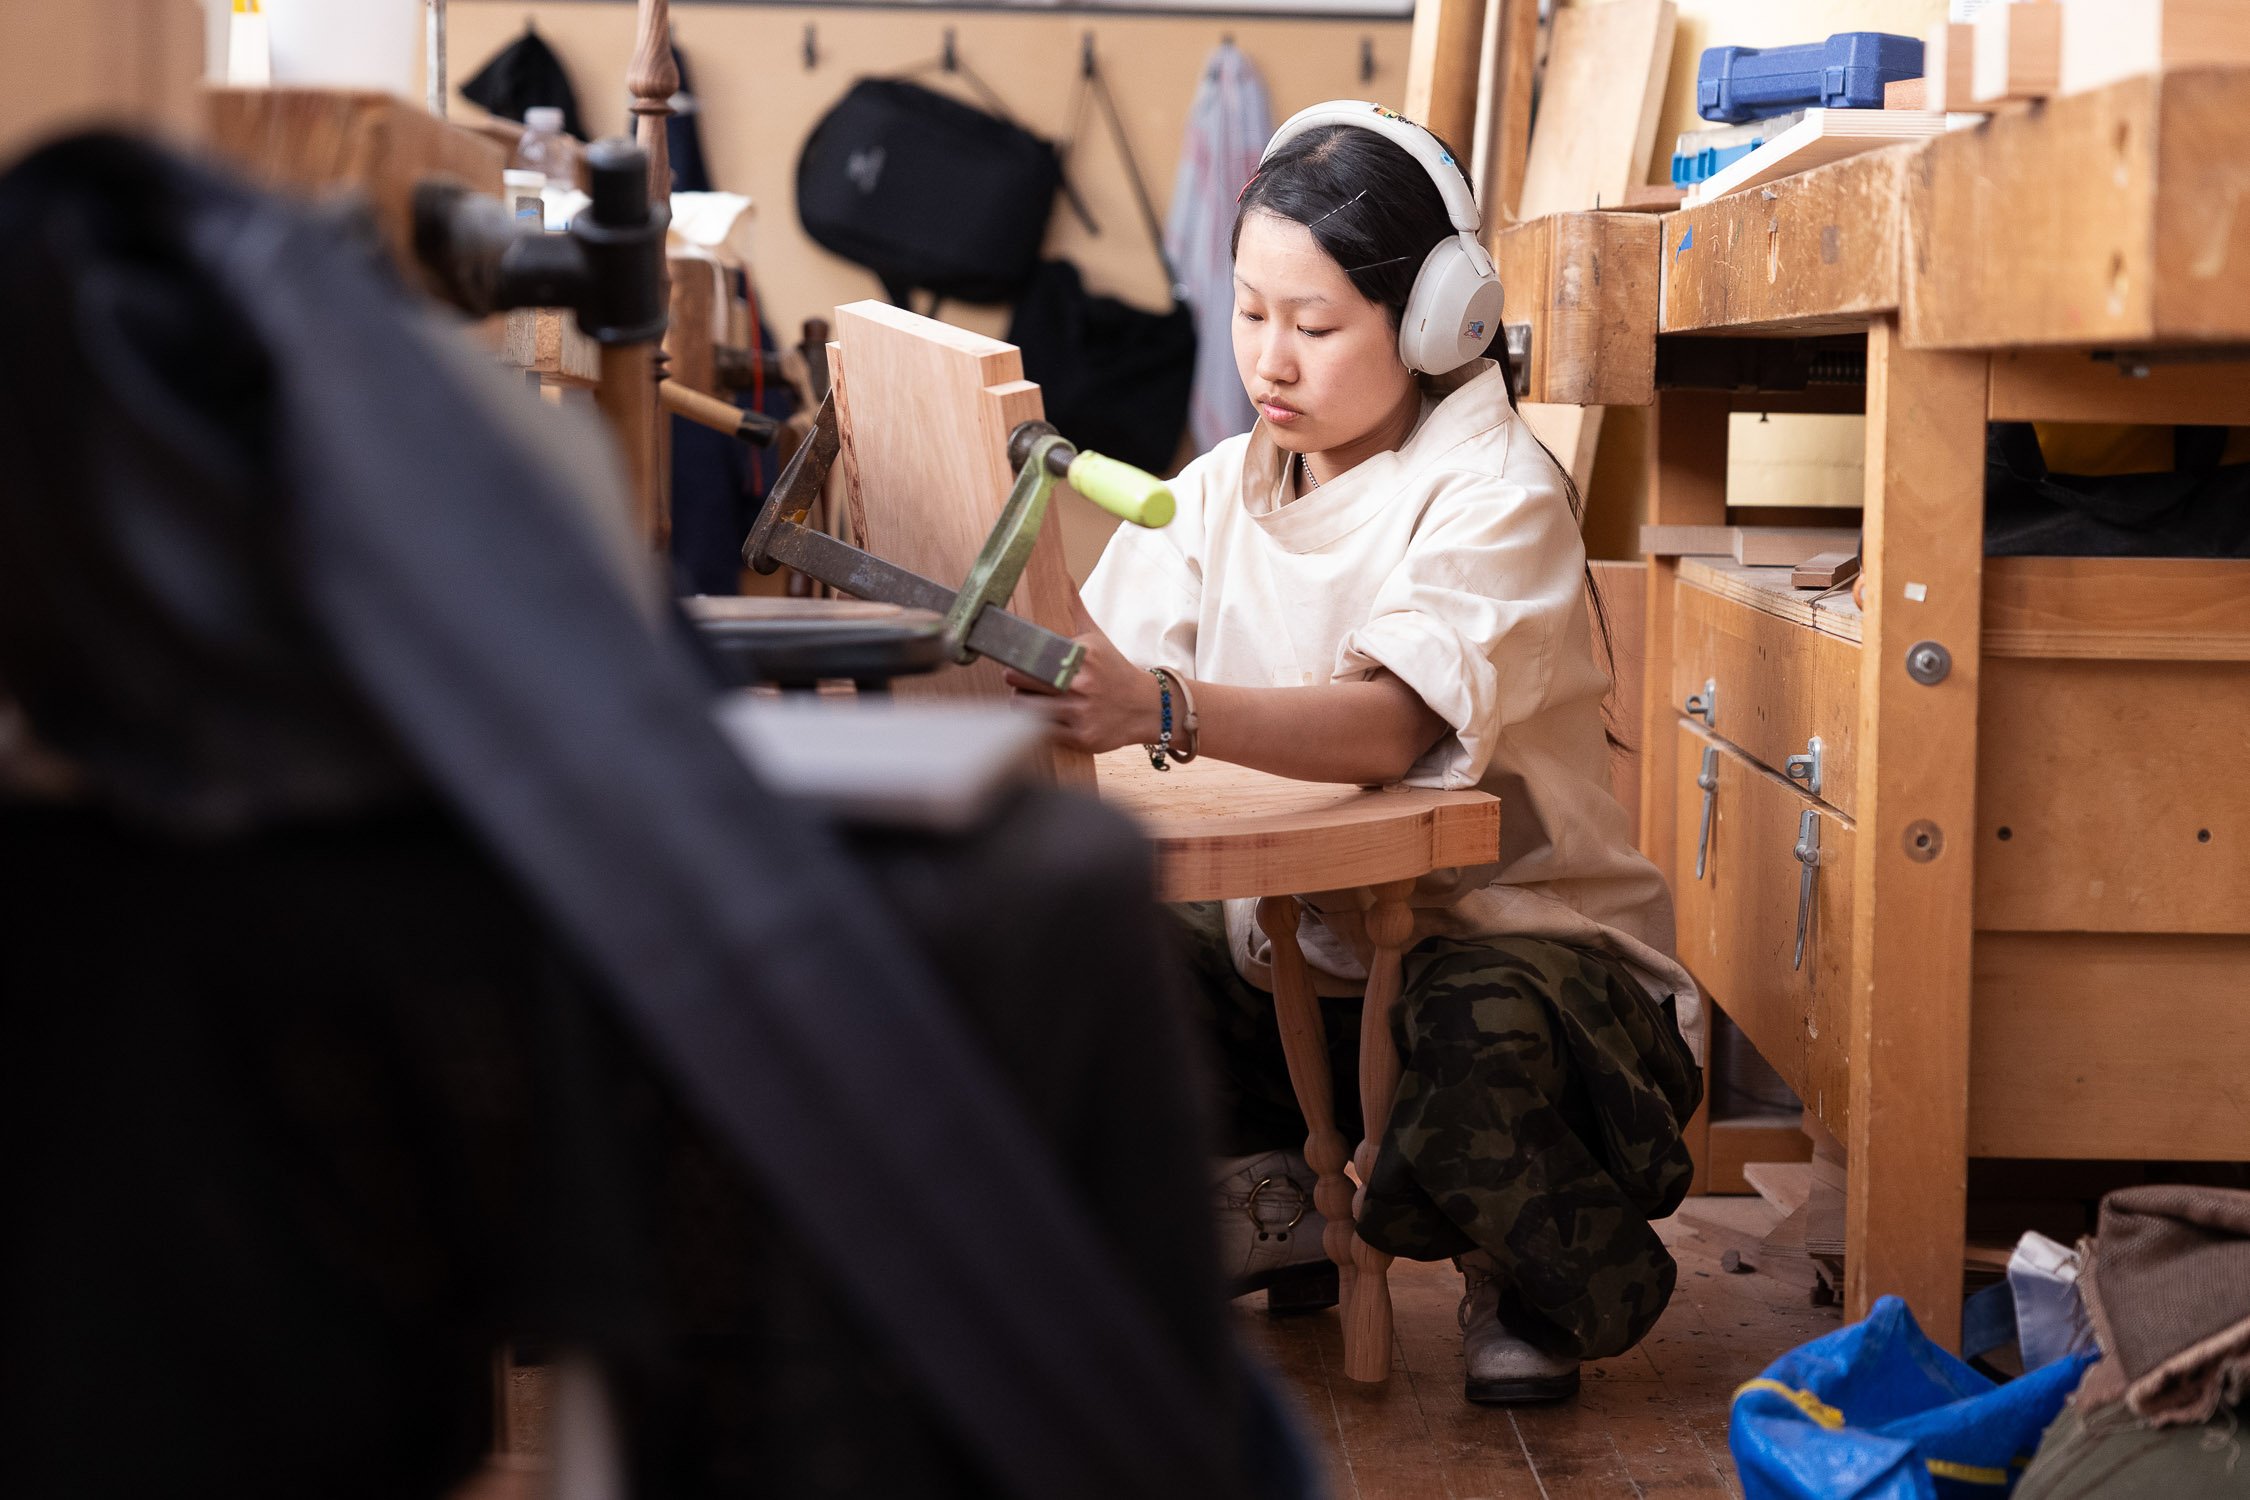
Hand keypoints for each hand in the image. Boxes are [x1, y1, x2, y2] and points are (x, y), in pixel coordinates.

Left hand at [1003, 596, 1163, 753]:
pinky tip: (1043, 718)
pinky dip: (1037, 726)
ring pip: (1027, 708)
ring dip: (1021, 704)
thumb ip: (1075, 609)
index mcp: (1081, 655)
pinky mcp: (1081, 736)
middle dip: (1015, 680)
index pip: (1031, 655)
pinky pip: (1042, 732)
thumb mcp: (1097, 639)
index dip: (1015, 658)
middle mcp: (1080, 683)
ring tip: (1027, 699)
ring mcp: (1081, 712)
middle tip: (1017, 680)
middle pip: (1022, 680)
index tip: (1010, 658)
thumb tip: (1063, 576)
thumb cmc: (1114, 671)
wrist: (1147, 707)